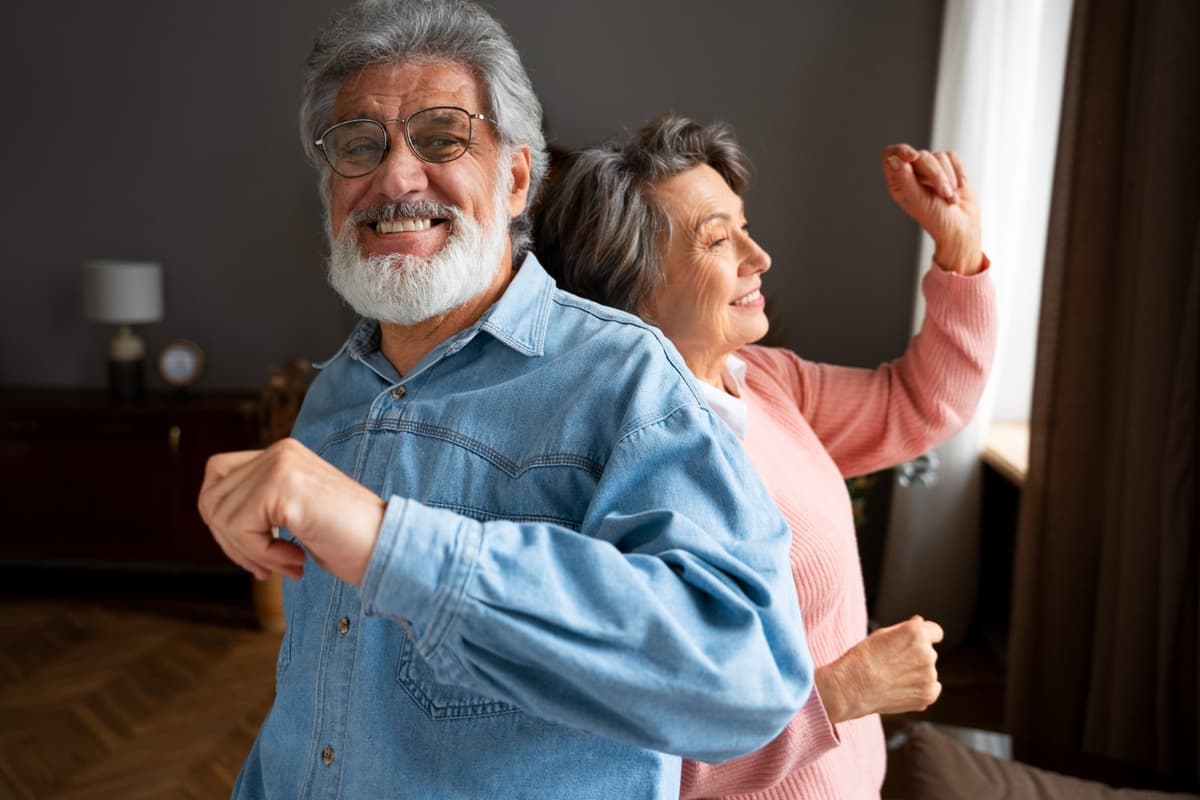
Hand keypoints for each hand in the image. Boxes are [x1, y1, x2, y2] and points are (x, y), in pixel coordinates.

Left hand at [197, 438, 386, 584]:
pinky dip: (262, 555)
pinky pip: (241, 529)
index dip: (224, 520)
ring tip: (288, 564)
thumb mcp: (297, 513)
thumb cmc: (349, 540)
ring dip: (250, 553)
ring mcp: (281, 465)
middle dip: (230, 542)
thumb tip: (214, 516)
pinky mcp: (283, 486)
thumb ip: (260, 505)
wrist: (389, 548)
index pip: (217, 476)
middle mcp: (280, 451)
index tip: (255, 553)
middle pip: (212, 498)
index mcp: (283, 453)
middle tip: (264, 567)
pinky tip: (296, 559)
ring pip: (222, 516)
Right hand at [815, 615, 943, 723]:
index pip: (935, 631)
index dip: (925, 636)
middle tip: (893, 664)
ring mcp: (930, 675)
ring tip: (892, 677)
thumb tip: (921, 623)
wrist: (851, 688)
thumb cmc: (862, 658)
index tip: (916, 643)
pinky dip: (919, 689)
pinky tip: (899, 688)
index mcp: (916, 633)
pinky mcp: (929, 694)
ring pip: (928, 671)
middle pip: (929, 652)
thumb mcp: (882, 634)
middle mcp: (927, 652)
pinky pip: (932, 687)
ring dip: (916, 673)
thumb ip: (905, 629)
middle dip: (916, 656)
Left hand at [881, 144, 982, 274]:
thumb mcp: (918, 200)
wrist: (961, 227)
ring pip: (939, 156)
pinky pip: (952, 157)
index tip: (914, 157)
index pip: (890, 154)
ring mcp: (930, 170)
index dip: (901, 151)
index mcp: (898, 182)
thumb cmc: (936, 219)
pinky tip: (960, 188)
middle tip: (944, 194)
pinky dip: (958, 172)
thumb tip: (893, 159)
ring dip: (949, 178)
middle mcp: (912, 173)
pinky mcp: (948, 167)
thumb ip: (905, 179)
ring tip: (951, 198)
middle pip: (920, 155)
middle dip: (936, 175)